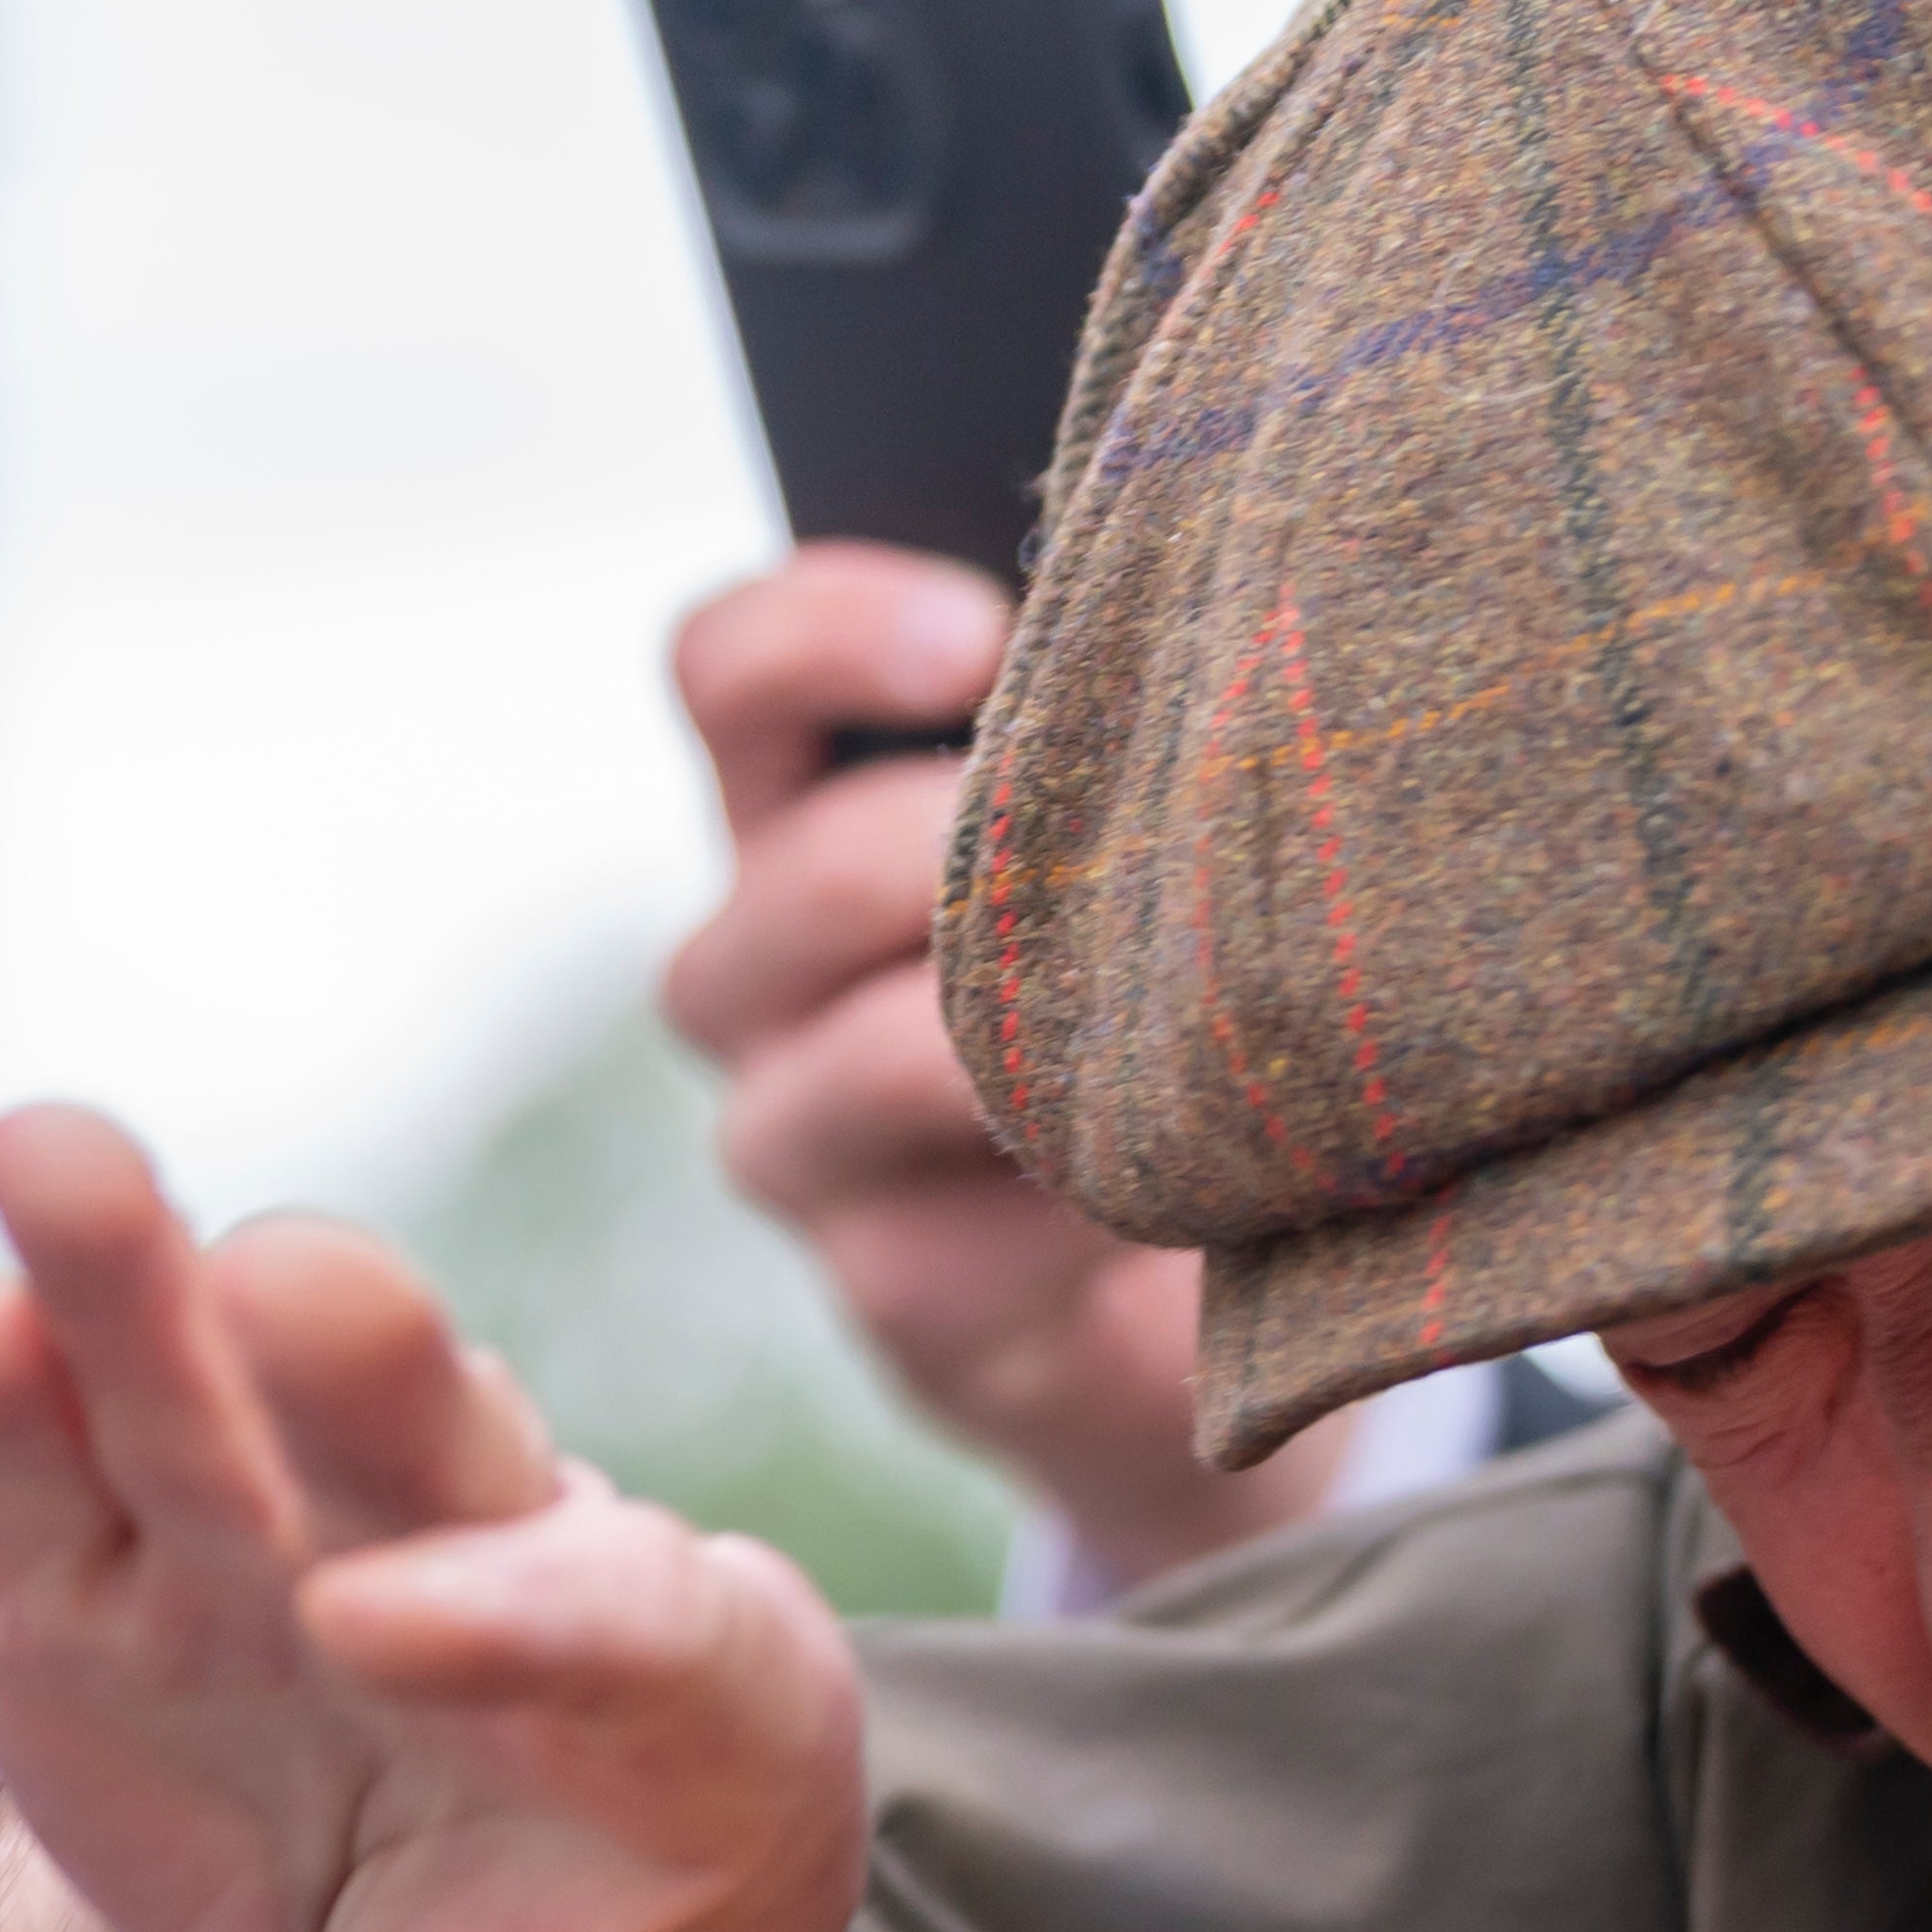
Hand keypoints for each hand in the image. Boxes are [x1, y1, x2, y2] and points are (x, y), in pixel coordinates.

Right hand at [0, 1106, 867, 1931]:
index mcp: (694, 1701)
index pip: (640, 1627)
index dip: (533, 1614)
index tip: (393, 1630)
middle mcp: (495, 1574)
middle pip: (445, 1447)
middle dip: (373, 1372)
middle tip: (297, 1288)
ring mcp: (284, 1555)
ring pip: (223, 1398)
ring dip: (136, 1281)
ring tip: (49, 1155)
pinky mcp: (104, 1578)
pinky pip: (56, 1471)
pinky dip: (3, 1396)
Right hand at [659, 543, 1353, 1587]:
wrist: (1199, 1309)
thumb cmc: (1182, 1014)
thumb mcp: (1145, 856)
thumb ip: (1117, 746)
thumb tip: (1206, 621)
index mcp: (800, 818)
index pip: (725, 673)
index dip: (826, 629)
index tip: (980, 632)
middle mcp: (758, 978)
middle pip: (801, 870)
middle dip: (981, 851)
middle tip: (1150, 855)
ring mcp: (802, 1150)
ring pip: (872, 1055)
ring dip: (1035, 1031)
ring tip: (1179, 1018)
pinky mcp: (896, 1300)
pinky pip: (962, 1229)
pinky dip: (1088, 1190)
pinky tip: (1193, 1178)